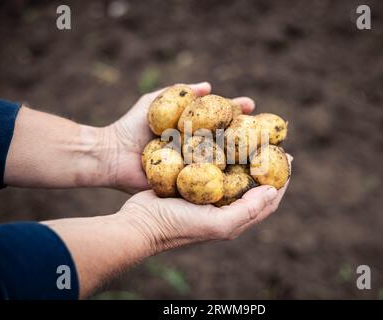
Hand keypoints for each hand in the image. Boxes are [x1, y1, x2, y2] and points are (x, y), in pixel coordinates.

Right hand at [45, 155, 289, 297]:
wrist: (139, 223)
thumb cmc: (177, 225)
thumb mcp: (217, 224)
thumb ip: (248, 211)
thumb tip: (273, 190)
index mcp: (233, 218)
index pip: (267, 199)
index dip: (281, 179)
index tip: (288, 156)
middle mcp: (223, 206)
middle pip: (251, 182)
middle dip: (263, 161)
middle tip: (270, 139)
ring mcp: (206, 195)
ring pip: (231, 169)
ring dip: (241, 152)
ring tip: (248, 132)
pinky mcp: (190, 183)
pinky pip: (210, 163)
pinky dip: (219, 150)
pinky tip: (220, 135)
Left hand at [98, 82, 255, 192]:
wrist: (110, 154)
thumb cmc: (129, 127)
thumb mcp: (154, 102)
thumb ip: (180, 93)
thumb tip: (208, 85)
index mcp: (191, 130)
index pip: (220, 119)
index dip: (237, 112)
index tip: (253, 106)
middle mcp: (196, 149)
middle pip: (229, 141)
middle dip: (250, 137)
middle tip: (272, 135)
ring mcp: (193, 168)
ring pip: (225, 163)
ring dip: (247, 161)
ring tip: (268, 156)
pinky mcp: (186, 186)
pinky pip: (209, 183)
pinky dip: (228, 181)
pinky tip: (248, 180)